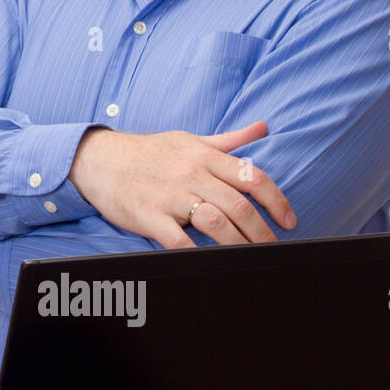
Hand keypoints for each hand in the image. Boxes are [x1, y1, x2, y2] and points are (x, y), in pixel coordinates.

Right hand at [68, 120, 296, 248]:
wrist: (99, 159)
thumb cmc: (148, 152)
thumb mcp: (189, 139)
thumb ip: (229, 139)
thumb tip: (263, 128)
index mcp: (204, 156)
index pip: (252, 177)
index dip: (277, 201)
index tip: (289, 221)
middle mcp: (190, 174)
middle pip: (238, 205)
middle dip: (262, 231)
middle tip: (273, 248)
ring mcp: (169, 195)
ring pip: (215, 222)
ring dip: (238, 244)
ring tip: (251, 258)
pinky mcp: (149, 215)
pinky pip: (178, 240)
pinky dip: (197, 253)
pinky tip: (210, 261)